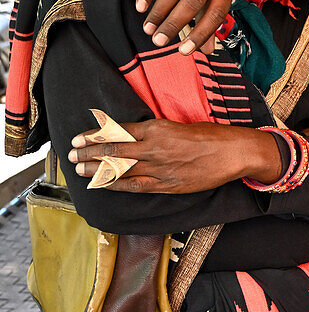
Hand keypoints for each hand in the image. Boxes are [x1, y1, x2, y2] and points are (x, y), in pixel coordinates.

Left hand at [68, 119, 282, 193]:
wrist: (234, 152)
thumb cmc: (211, 136)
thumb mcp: (180, 125)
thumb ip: (157, 132)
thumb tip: (135, 136)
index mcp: (158, 128)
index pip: (118, 132)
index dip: (95, 136)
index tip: (80, 138)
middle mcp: (155, 147)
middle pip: (114, 151)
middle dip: (89, 154)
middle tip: (71, 155)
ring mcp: (160, 168)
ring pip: (121, 170)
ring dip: (97, 170)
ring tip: (80, 170)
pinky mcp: (168, 184)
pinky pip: (137, 186)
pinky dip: (118, 185)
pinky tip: (105, 185)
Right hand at [134, 0, 238, 55]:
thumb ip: (209, 18)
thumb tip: (208, 51)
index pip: (217, 12)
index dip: (202, 34)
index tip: (184, 51)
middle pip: (194, 0)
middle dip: (175, 24)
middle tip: (159, 41)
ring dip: (160, 11)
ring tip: (148, 28)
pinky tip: (141, 7)